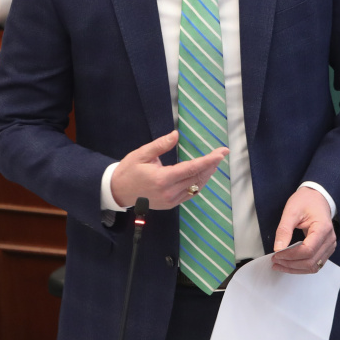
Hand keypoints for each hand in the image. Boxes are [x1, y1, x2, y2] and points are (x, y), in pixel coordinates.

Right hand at [110, 130, 227, 208]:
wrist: (118, 191)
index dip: (208, 160)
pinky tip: (202, 175)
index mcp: (162, 178)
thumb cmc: (129, 170)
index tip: (221, 153)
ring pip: (195, 187)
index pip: (191, 168)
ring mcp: (171, 200)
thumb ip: (160, 145)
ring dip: (206, 175)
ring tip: (214, 163)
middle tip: (220, 154)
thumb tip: (176, 135)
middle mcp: (169, 192)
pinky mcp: (170, 204)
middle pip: (196, 177)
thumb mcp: (141, 154)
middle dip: (210, 165)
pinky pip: (189, 194)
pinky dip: (198, 184)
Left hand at [272, 186, 336, 273]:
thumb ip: (284, 230)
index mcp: (323, 228)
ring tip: (279, 265)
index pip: (308, 250)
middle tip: (275, 261)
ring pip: (313, 266)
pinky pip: (315, 263)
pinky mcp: (325, 249)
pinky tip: (289, 264)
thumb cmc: (306, 201)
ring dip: (295, 268)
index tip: (276, 255)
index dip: (291, 256)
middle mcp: (329, 240)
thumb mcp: (291, 211)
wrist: (317, 197)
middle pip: (311, 261)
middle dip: (291, 264)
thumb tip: (278, 248)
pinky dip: (301, 266)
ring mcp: (329, 246)